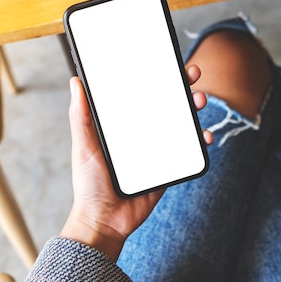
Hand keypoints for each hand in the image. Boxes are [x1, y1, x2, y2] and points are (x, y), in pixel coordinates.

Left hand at [60, 65, 211, 260]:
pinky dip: (200, 142)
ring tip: (199, 101)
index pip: (141, 94)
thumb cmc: (89, 184)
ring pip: (181, 124)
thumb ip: (81, 116)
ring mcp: (157, 150)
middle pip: (165, 104)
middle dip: (181, 87)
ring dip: (194, 109)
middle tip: (190, 75)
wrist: (105, 221)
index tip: (165, 60)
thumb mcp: (84, 146)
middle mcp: (141, 134)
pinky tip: (205, 136)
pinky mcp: (168, 167)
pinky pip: (188, 151)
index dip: (154, 76)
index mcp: (122, 125)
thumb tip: (76, 82)